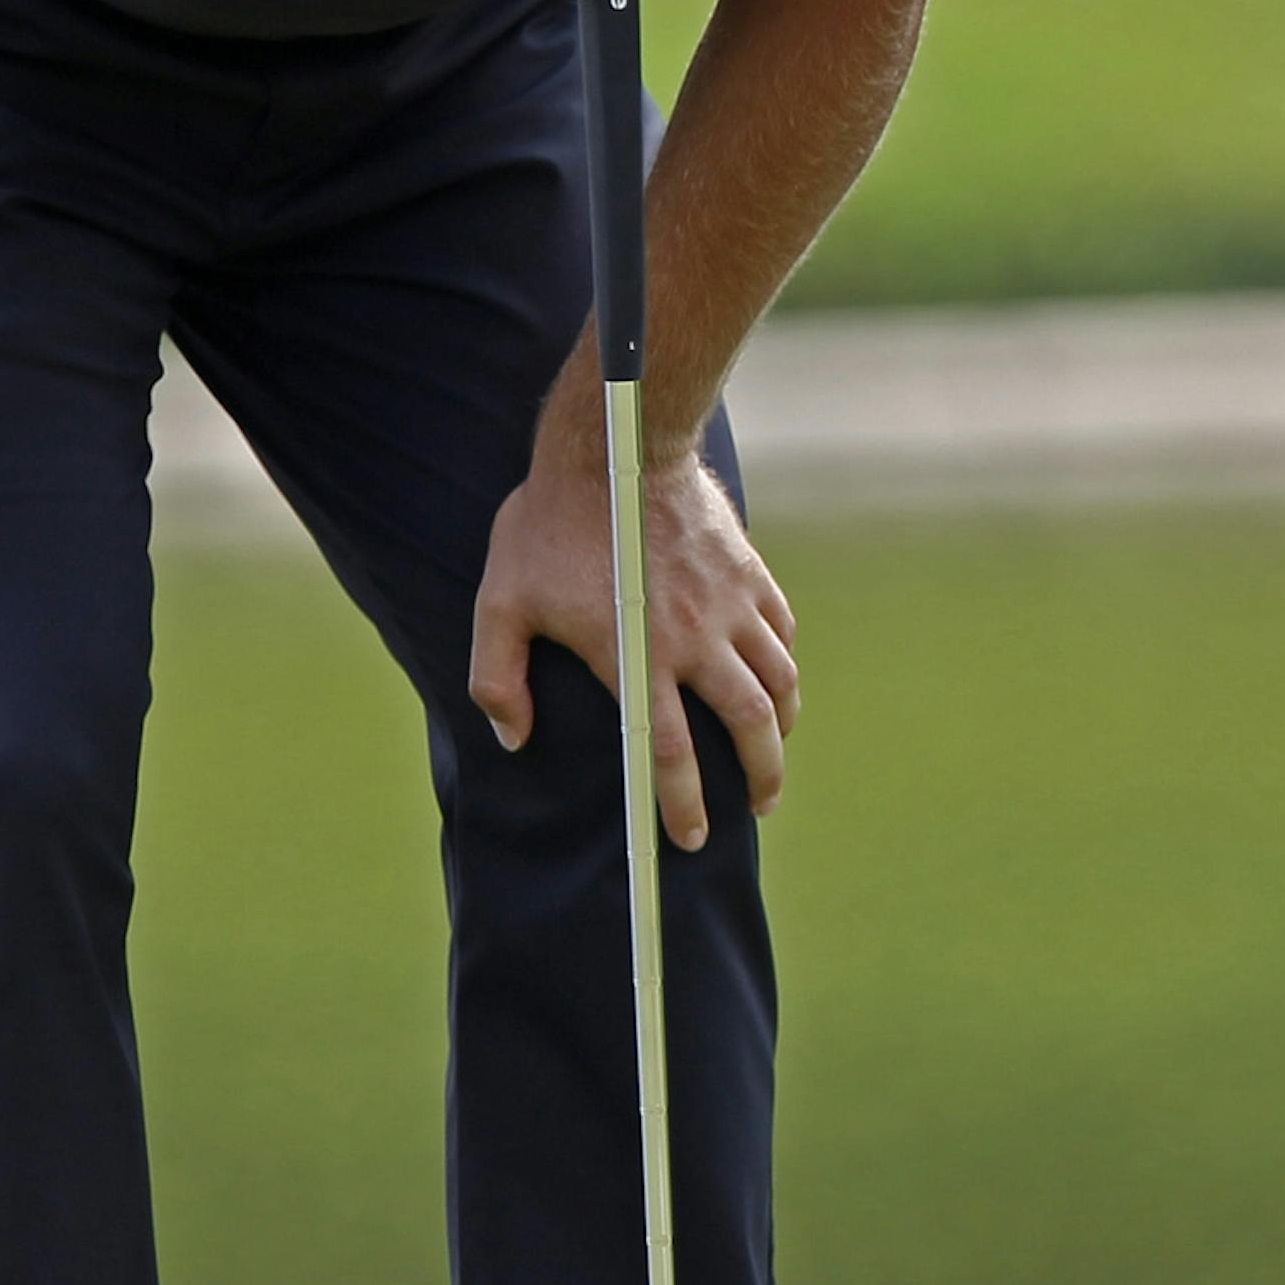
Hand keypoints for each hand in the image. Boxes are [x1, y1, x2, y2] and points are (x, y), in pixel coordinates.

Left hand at [469, 434, 799, 848]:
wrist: (616, 445)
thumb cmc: (549, 525)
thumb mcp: (500, 601)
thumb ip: (498, 677)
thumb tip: (513, 738)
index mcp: (634, 656)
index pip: (664, 752)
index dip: (682, 803)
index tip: (690, 838)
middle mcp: (693, 638)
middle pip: (748, 726)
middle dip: (762, 777)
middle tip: (759, 806)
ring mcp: (729, 604)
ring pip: (778, 682)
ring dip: (783, 727)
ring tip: (776, 751)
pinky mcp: (749, 572)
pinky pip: (783, 632)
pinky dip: (786, 665)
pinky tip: (777, 679)